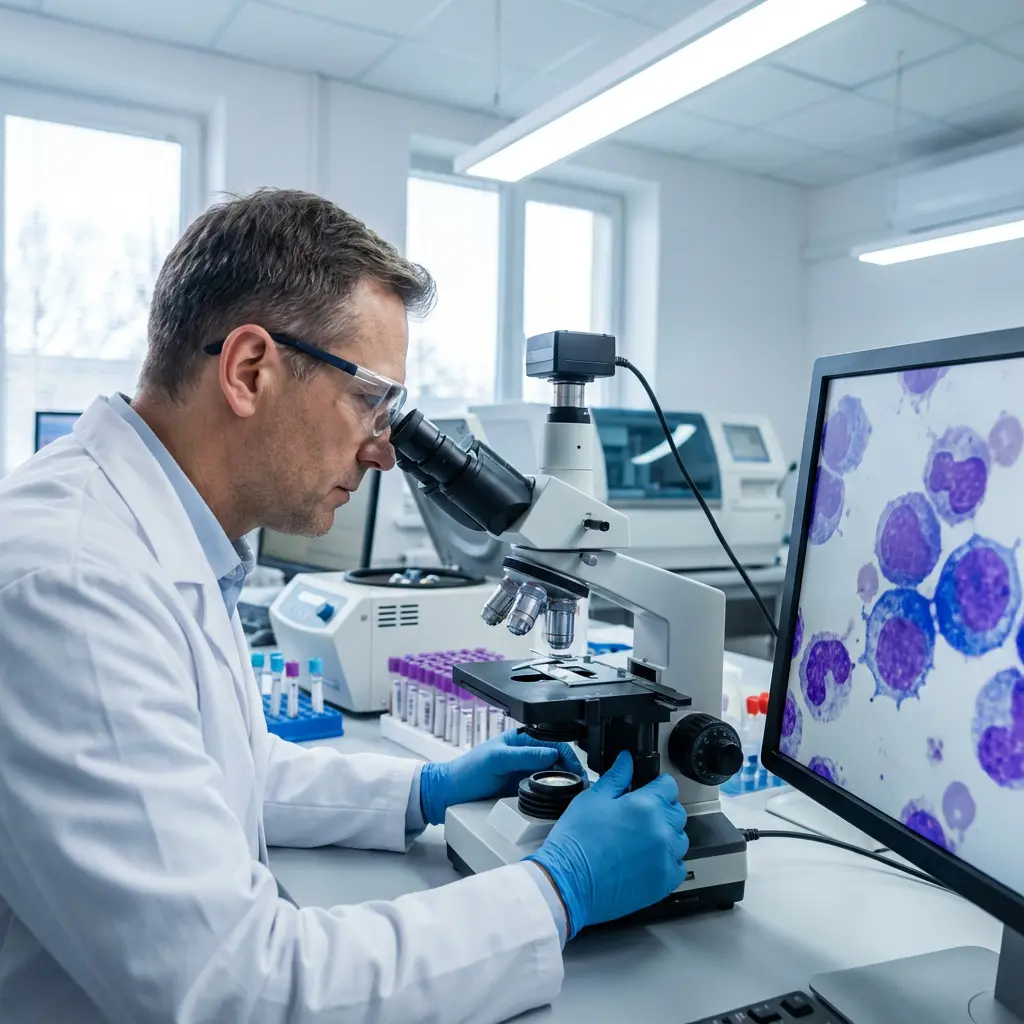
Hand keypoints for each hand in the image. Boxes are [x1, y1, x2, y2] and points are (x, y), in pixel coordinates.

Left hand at [419, 730, 585, 826]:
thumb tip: (552, 754)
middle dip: (571, 772)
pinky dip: (553, 796)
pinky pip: (544, 791)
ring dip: (564, 785)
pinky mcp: (523, 791)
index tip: (576, 772)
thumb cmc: (469, 770)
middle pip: (558, 761)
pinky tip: (558, 803)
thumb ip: (524, 755)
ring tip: (574, 796)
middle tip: (579, 788)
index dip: (568, 756)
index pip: (554, 743)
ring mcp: (526, 774)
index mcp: (522, 740)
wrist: (451, 794)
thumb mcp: (497, 759)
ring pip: (553, 777)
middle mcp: (527, 756)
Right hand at [524, 750, 687, 938]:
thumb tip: (627, 760)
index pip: (668, 785)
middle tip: (638, 816)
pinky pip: (678, 866)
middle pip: (676, 811)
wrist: (570, 882)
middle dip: (661, 809)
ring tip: (641, 839)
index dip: (656, 785)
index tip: (647, 791)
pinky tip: (646, 860)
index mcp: (646, 806)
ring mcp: (665, 858)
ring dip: (666, 835)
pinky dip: (668, 861)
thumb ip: (616, 777)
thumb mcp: (592, 799)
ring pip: (679, 839)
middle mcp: (661, 831)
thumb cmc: (577, 842)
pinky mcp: (664, 882)